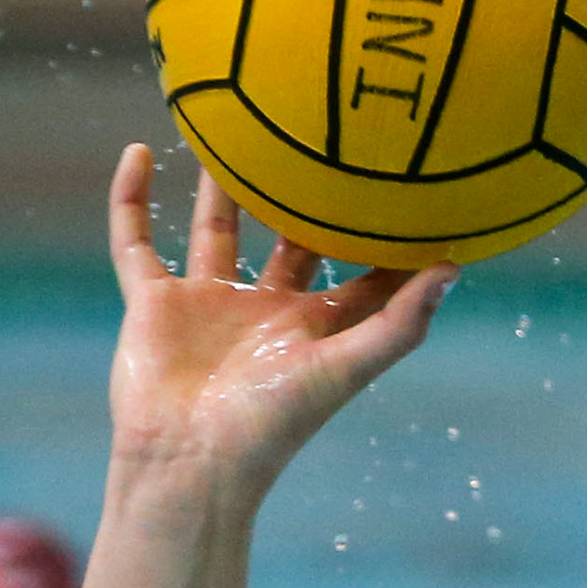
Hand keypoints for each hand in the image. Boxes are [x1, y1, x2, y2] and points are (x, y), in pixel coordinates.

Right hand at [105, 145, 456, 494]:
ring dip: (222, 183)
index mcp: (314, 324)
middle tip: (326, 130)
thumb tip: (454, 268)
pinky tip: (137, 151)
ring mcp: (206, 302)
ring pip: (215, 228)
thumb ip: (398, 324)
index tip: (413, 178)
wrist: (188, 463)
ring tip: (235, 124)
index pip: (360, 270)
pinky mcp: (153, 303)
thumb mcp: (343, 369)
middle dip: (305, 193)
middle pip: (290, 236)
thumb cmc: (272, 425)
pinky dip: (132, 200)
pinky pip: (135, 241)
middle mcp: (264, 307)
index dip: (386, 233)